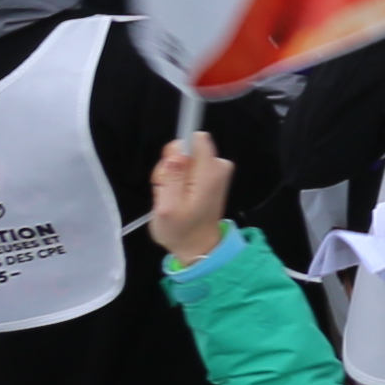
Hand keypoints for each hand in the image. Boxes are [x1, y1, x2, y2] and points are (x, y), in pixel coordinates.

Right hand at [149, 134, 232, 268]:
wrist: (198, 246)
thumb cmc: (181, 230)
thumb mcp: (167, 207)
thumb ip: (171, 177)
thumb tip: (177, 150)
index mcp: (210, 171)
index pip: (196, 138)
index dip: (177, 150)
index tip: (169, 170)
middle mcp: (218, 166)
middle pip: (188, 148)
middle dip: (171, 166)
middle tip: (166, 191)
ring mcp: (216, 171)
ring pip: (185, 158)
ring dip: (172, 176)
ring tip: (171, 197)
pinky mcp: (211, 176)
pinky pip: (189, 167)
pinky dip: (178, 180)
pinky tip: (176, 197)